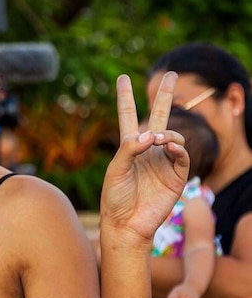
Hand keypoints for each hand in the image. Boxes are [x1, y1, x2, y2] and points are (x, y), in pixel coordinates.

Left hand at [100, 73, 188, 244]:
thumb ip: (129, 149)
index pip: (127, 116)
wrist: (127, 223)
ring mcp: (163, 161)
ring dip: (167, 134)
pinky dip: (177, 148)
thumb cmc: (115, 197)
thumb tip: (151, 134)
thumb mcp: (115, 169)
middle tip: (171, 74)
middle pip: (158, 117)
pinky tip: (169, 146)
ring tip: (159, 140)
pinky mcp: (177, 175)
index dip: (125, 97)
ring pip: (172, 136)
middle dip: (164, 96)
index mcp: (129, 146)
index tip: (123, 78)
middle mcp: (148, 150)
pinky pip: (181, 155)